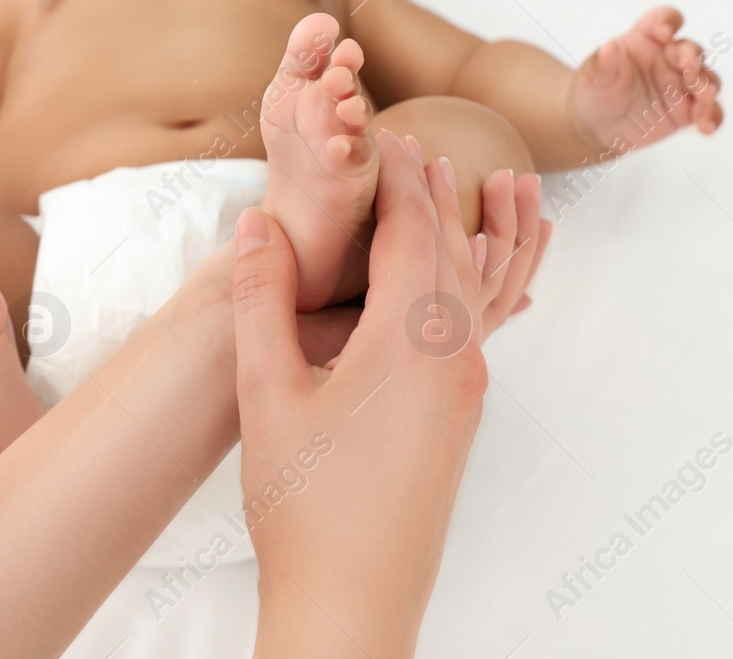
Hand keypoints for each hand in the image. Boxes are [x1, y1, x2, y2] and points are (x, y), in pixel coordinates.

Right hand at [234, 130, 549, 657]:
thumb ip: (262, 300)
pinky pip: (473, 326)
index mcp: (410, 341)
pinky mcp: (460, 420)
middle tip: (416, 143)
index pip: (411, 229)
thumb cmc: (304, 505)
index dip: (398, 176)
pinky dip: (464, 282)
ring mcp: (465, 393)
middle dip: (432, 192)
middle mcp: (454, 359)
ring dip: (457, 232)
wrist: (354, 602)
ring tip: (464, 190)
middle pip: (450, 249)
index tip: (388, 130)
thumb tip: (259, 223)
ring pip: (470, 289)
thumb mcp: (267, 393)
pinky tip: (460, 282)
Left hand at [570, 5, 723, 154]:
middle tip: (688, 68)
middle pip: (691, 50)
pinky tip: (706, 126)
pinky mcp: (688, 110)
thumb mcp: (593, 77)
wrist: (596, 126)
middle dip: (693, 57)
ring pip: (707, 79)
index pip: (664, 19)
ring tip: (705, 97)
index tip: (664, 32)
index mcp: (645, 39)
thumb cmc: (594, 91)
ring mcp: (681, 83)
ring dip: (709, 86)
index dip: (669, 21)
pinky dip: (712, 116)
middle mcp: (669, 57)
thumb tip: (609, 47)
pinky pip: (708, 110)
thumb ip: (602, 64)